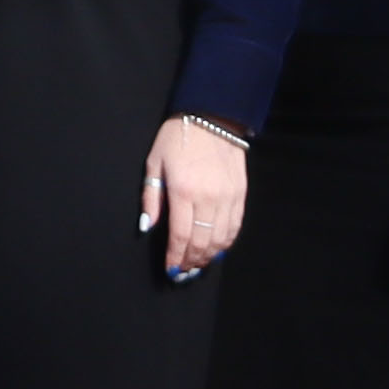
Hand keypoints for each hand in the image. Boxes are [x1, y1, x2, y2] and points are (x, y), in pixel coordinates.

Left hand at [145, 114, 250, 280]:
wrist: (212, 116)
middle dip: (191, 261)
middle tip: (182, 272)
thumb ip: (151, 198)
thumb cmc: (177, 139)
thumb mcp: (154, 163)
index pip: (181, 235)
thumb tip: (147, 227)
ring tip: (198, 264)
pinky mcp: (241, 193)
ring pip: (221, 238)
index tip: (170, 270)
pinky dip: (226, 242)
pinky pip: (236, 225)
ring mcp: (228, 196)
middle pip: (202, 242)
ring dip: (209, 256)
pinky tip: (217, 249)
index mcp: (183, 191)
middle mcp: (208, 197)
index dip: (175, 257)